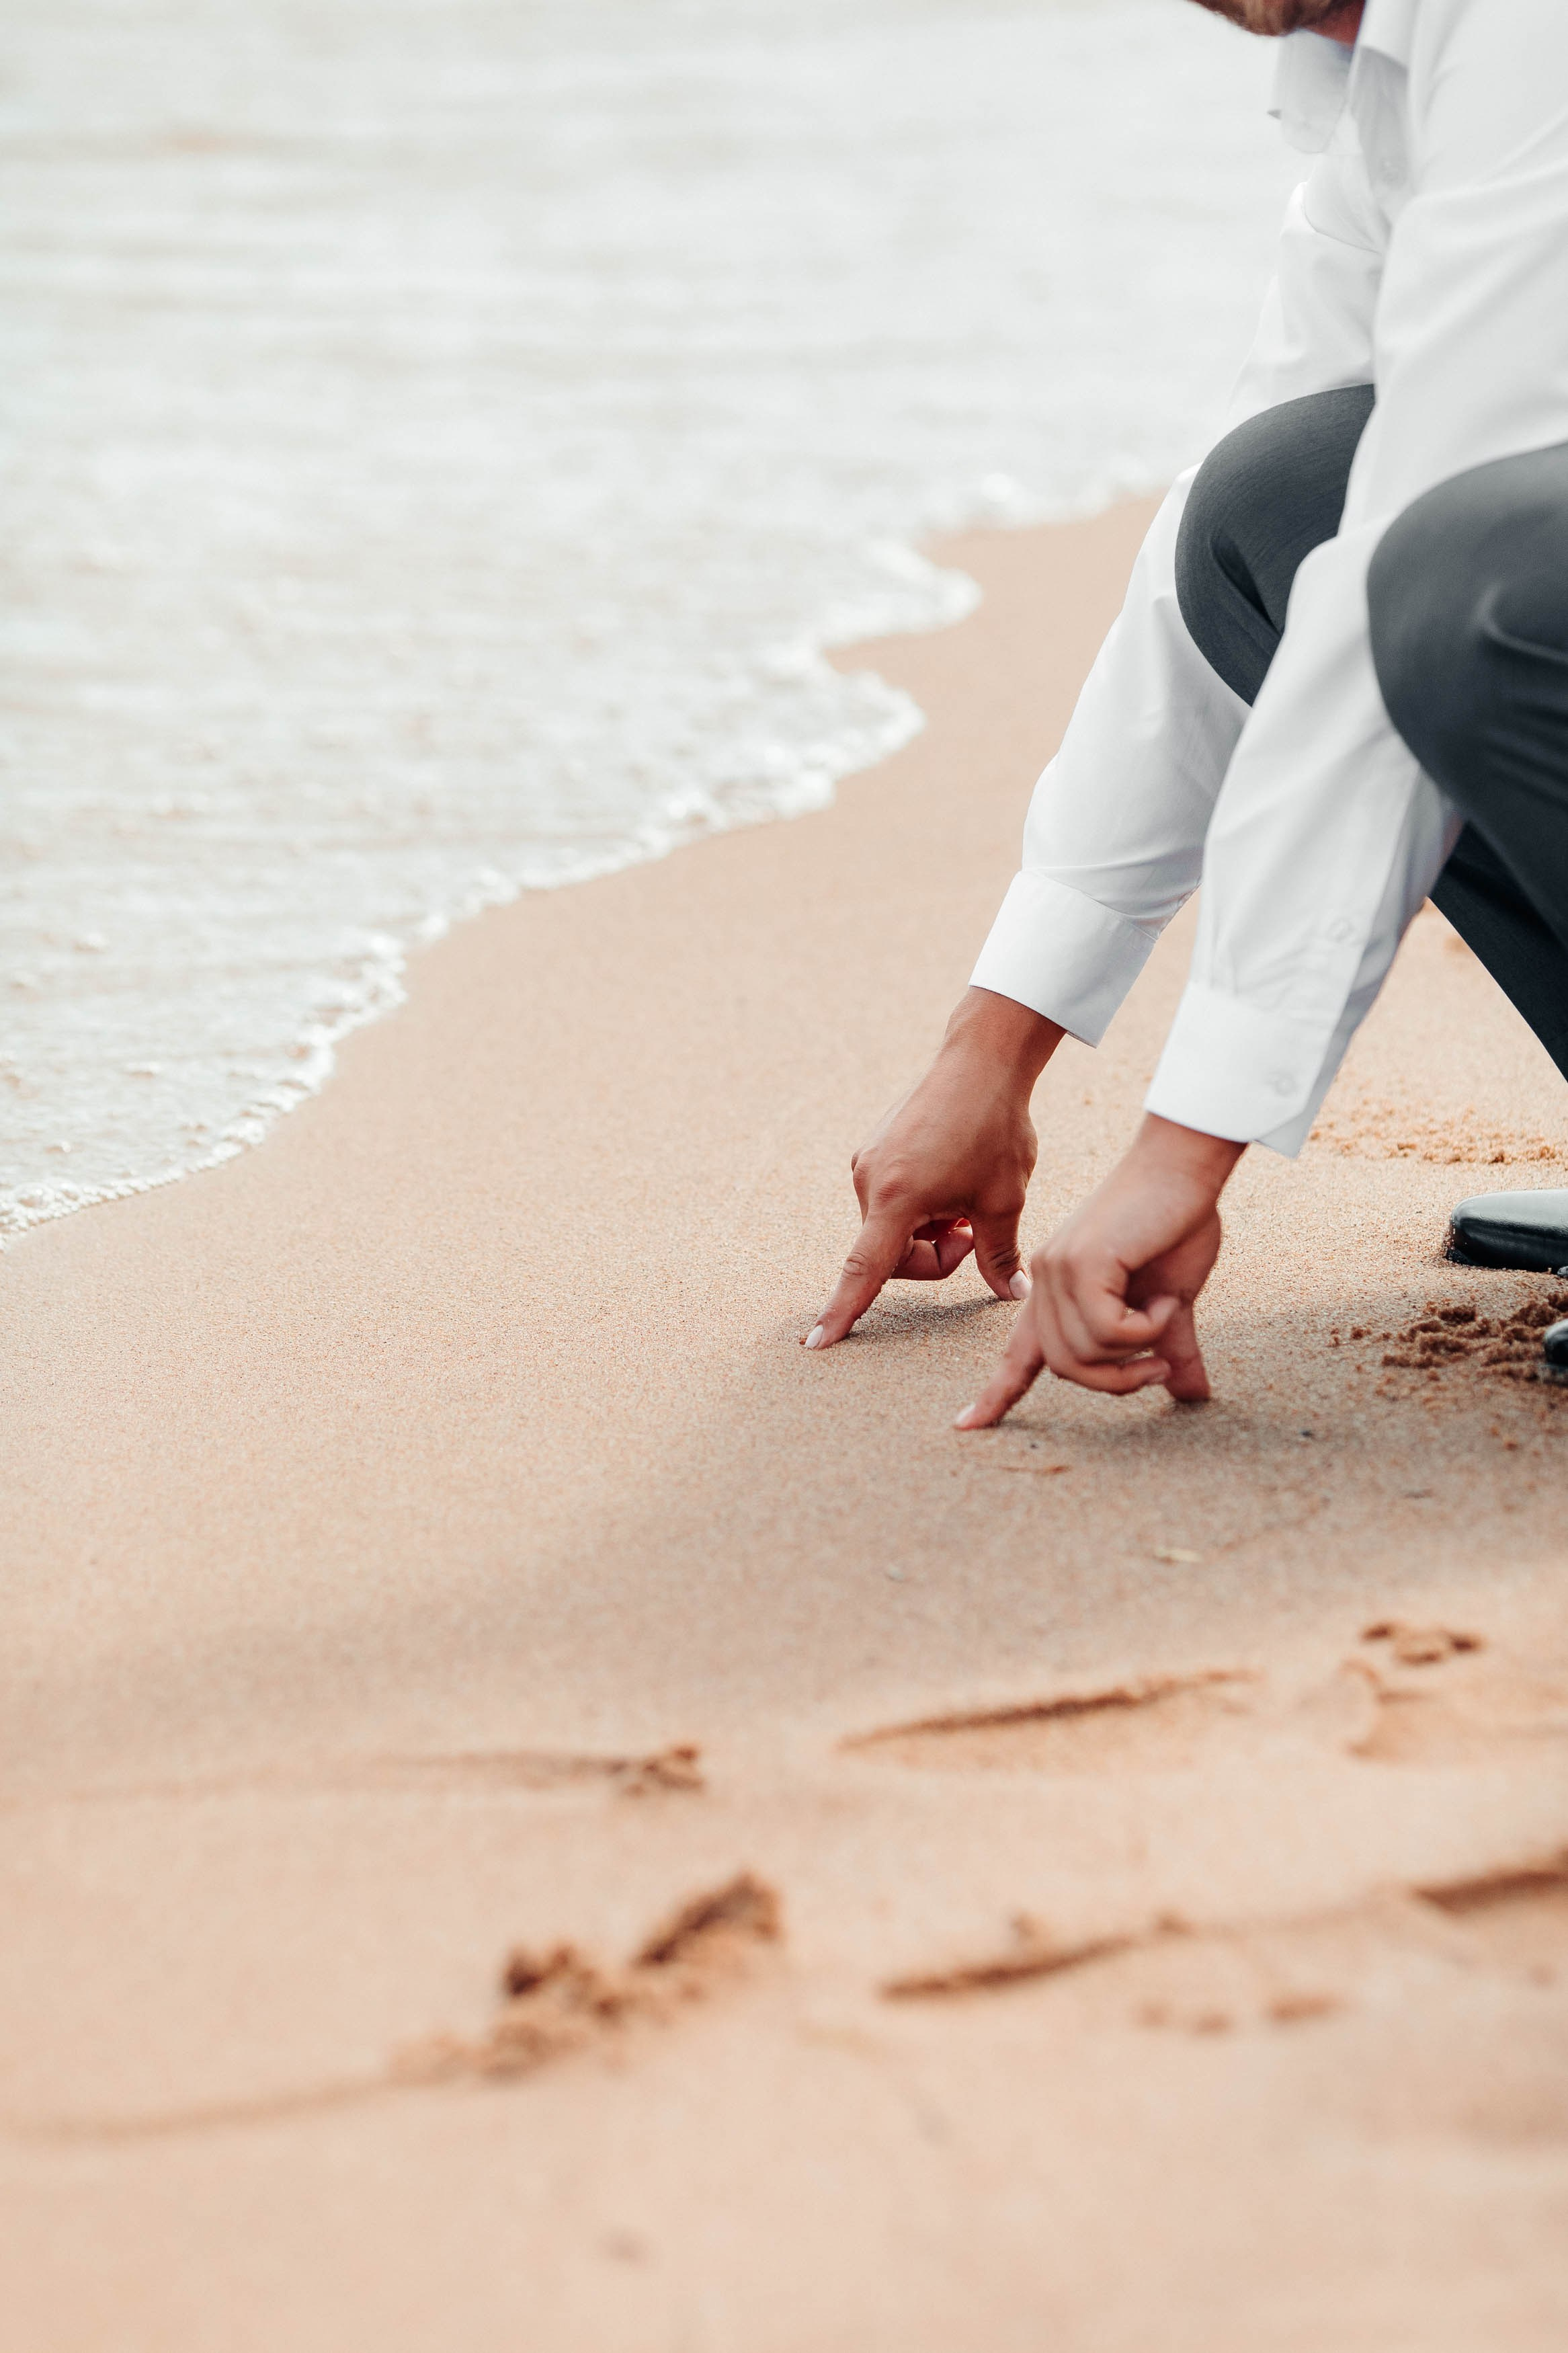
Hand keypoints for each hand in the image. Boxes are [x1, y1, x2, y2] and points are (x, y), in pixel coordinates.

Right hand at [804, 989, 1063, 1349]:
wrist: (981, 1061)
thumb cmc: (995, 1128)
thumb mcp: (1005, 1199)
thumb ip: (1001, 1256)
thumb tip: (1014, 1295)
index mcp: (896, 1198)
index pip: (864, 1271)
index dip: (842, 1312)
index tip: (815, 1344)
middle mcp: (868, 1182)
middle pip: (892, 1255)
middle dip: (935, 1254)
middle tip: (975, 1226)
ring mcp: (866, 1164)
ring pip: (893, 1230)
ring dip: (930, 1228)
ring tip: (965, 1194)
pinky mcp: (873, 1151)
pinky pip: (891, 1202)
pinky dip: (921, 1205)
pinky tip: (951, 1177)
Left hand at [954, 1115, 1244, 1422]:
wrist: (1184, 1169)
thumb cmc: (1177, 1225)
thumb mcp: (1171, 1302)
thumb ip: (1168, 1348)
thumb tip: (1193, 1395)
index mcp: (1057, 1292)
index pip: (1019, 1353)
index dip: (997, 1394)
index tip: (966, 1427)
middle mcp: (1046, 1282)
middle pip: (1065, 1368)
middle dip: (1116, 1383)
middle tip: (1160, 1368)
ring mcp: (1057, 1270)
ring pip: (1084, 1354)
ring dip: (1137, 1353)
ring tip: (1165, 1316)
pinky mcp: (1080, 1262)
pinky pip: (1106, 1331)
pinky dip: (1144, 1329)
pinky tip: (1164, 1300)